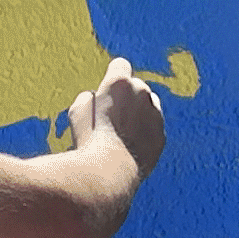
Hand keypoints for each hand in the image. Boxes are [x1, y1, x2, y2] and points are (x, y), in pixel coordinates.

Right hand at [67, 56, 167, 180]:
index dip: (112, 75)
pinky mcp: (161, 136)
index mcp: (120, 83)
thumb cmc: (88, 140)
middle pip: (136, 85)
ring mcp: (155, 115)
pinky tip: (130, 145)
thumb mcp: (77, 112)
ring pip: (149, 104)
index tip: (107, 87)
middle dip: (126, 95)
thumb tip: (95, 97)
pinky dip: (146, 132)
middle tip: (111, 114)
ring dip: (138, 112)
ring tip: (121, 130)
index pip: (120, 65)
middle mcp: (142, 93)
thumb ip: (88, 98)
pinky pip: (154, 127)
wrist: (108, 173)